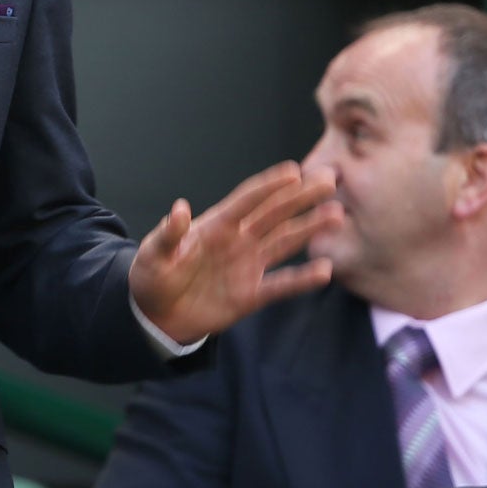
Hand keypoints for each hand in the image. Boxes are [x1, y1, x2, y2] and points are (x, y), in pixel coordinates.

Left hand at [128, 162, 341, 345]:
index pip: (247, 201)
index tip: (294, 171)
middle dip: (300, 197)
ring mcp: (247, 266)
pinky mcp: (251, 295)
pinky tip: (324, 270)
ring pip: (285, 242)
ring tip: (335, 215)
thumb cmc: (152, 278)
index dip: (269, 186)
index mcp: (215, 226)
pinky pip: (281, 284)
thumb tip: (180, 209)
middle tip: (328, 180)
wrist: (156, 316)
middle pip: (274, 214)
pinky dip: (302, 279)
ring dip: (309, 229)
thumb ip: (168, 234)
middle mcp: (238, 241)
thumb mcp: (152, 255)